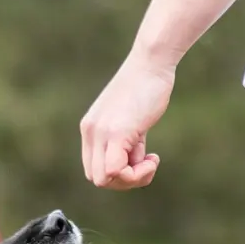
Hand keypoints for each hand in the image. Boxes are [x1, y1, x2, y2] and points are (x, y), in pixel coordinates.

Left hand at [80, 53, 175, 188]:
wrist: (151, 62)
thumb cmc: (147, 87)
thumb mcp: (131, 119)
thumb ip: (126, 142)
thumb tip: (133, 165)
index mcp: (90, 129)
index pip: (93, 169)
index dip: (117, 174)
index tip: (138, 159)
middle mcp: (90, 132)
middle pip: (97, 179)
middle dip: (124, 181)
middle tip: (146, 164)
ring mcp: (101, 132)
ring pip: (105, 179)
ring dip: (133, 179)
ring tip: (151, 160)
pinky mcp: (116, 132)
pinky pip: (117, 171)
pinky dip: (137, 174)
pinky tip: (154, 158)